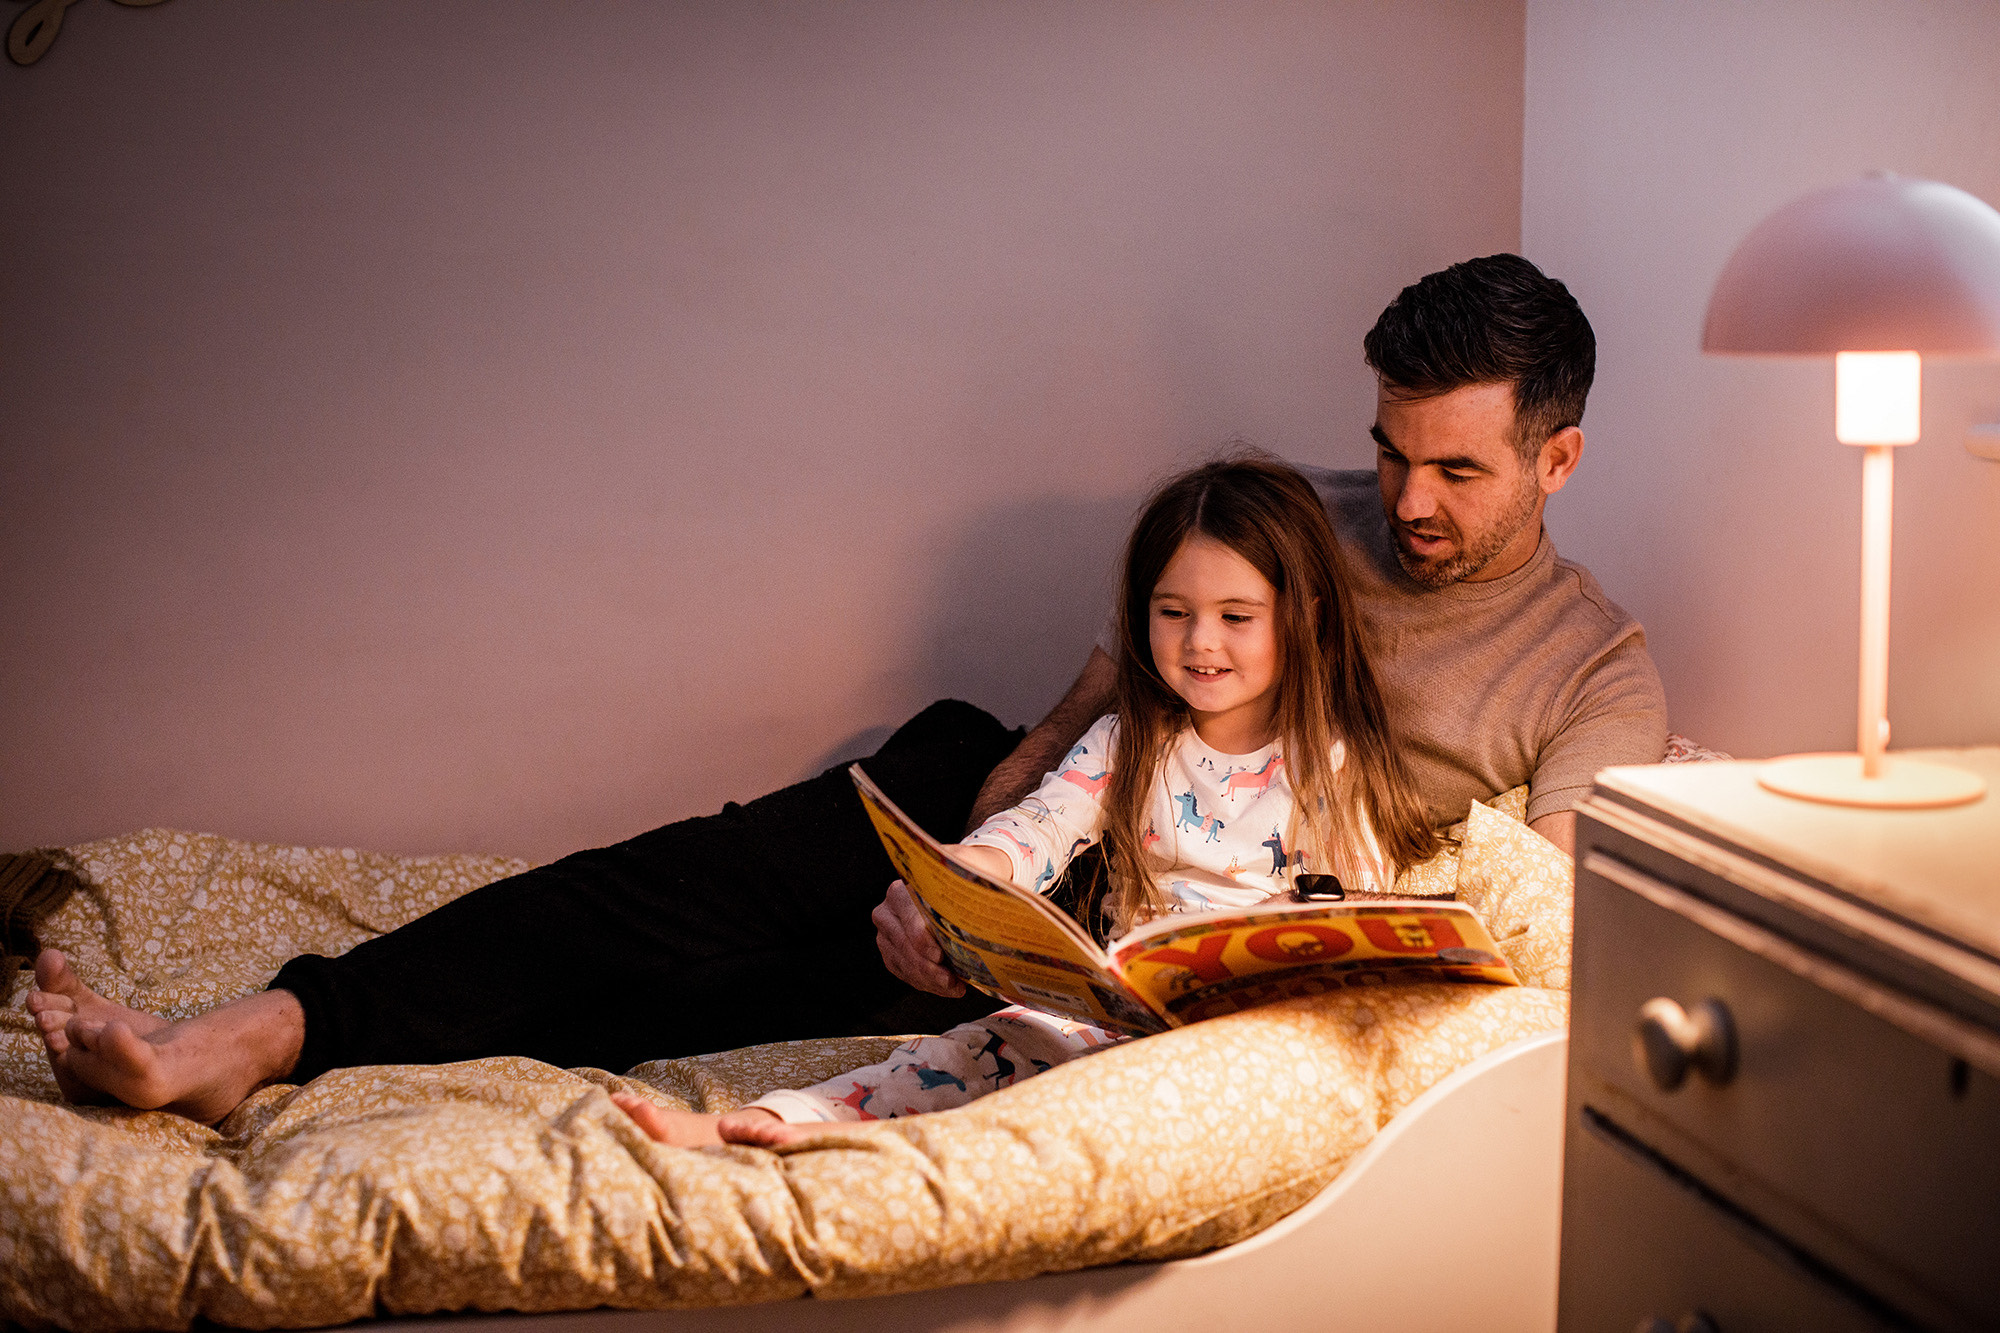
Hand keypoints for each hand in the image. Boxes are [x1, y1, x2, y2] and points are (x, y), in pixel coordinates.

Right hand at [872, 880, 965, 996]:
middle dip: (931, 968)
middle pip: (907, 948)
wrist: (926, 906)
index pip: (910, 921)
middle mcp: (886, 915)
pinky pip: (906, 975)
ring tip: (954, 987)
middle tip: (951, 980)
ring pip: (906, 965)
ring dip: (932, 981)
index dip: (924, 941)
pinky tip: (945, 988)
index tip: (940, 956)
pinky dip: (928, 984)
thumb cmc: (943, 901)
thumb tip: (985, 920)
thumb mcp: (948, 896)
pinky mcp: (889, 956)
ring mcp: (884, 938)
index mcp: (898, 894)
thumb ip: (957, 906)